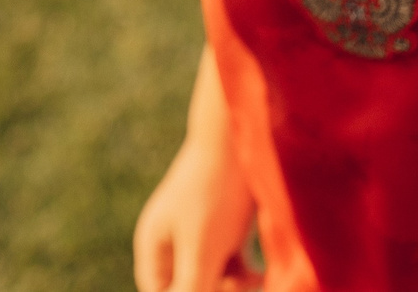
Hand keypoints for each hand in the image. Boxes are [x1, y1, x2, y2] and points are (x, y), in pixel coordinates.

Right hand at [133, 135, 259, 291]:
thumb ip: (190, 288)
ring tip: (254, 279)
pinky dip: (248, 276)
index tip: (213, 288)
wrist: (238, 140)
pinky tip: (262, 274)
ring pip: (214, 281)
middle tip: (236, 284)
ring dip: (235, 287)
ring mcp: (200, 236)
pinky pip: (234, 267)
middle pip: (188, 288)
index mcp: (154, 245)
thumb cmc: (214, 194)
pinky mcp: (226, 231)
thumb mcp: (200, 249)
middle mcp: (172, 243)